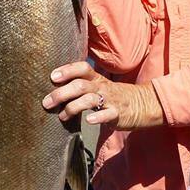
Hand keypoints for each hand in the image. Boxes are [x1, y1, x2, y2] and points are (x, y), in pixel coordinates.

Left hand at [42, 61, 163, 130]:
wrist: (142, 104)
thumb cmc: (113, 96)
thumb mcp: (99, 86)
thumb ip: (80, 86)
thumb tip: (54, 90)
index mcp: (96, 79)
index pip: (82, 68)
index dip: (67, 70)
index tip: (52, 77)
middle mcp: (102, 87)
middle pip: (80, 85)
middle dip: (61, 93)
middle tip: (46, 103)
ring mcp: (110, 100)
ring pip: (89, 99)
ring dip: (73, 107)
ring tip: (62, 117)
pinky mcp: (117, 114)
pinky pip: (107, 114)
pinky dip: (97, 117)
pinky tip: (88, 121)